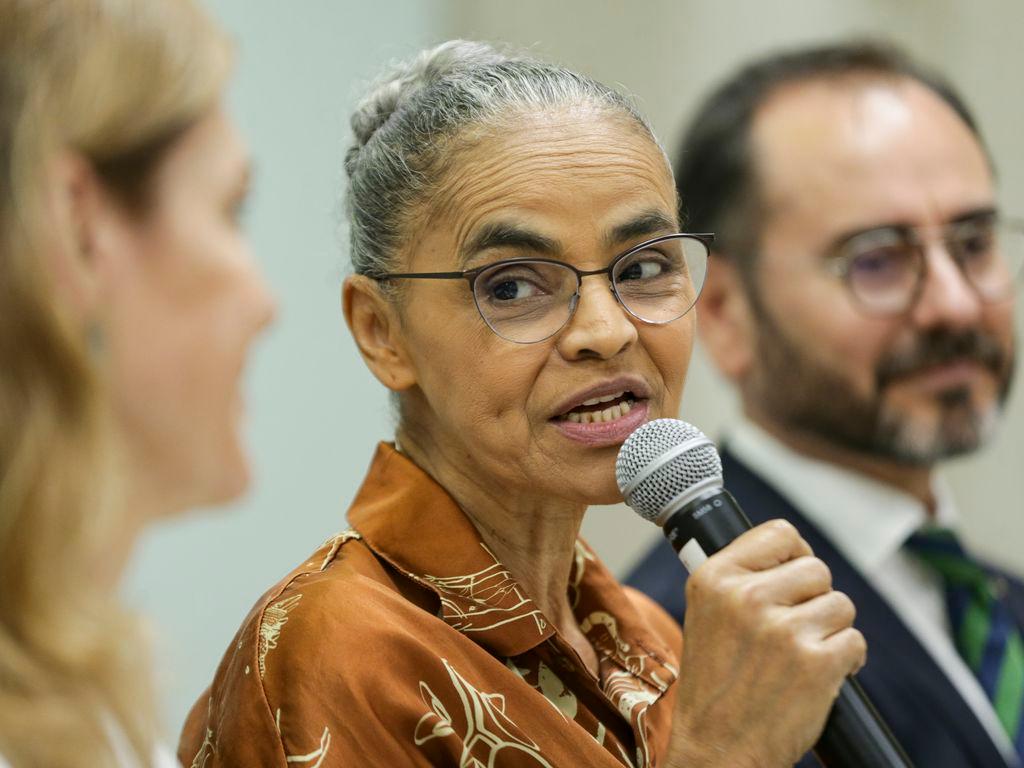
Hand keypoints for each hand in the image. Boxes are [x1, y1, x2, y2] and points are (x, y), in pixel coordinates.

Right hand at [665, 520, 865, 767]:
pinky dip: (847, 660)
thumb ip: (740, 580)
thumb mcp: (706, 615)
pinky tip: (822, 675)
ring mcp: (782, 630)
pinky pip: (855, 641)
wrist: (718, 749)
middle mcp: (746, 597)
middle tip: (795, 628)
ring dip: (832, 630)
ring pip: (840, 604)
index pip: (779, 533)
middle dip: (815, 598)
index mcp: (713, 578)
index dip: (795, 554)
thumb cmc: (716, 687)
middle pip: (816, 569)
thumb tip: (792, 553)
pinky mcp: (816, 663)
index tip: (794, 576)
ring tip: (804, 655)